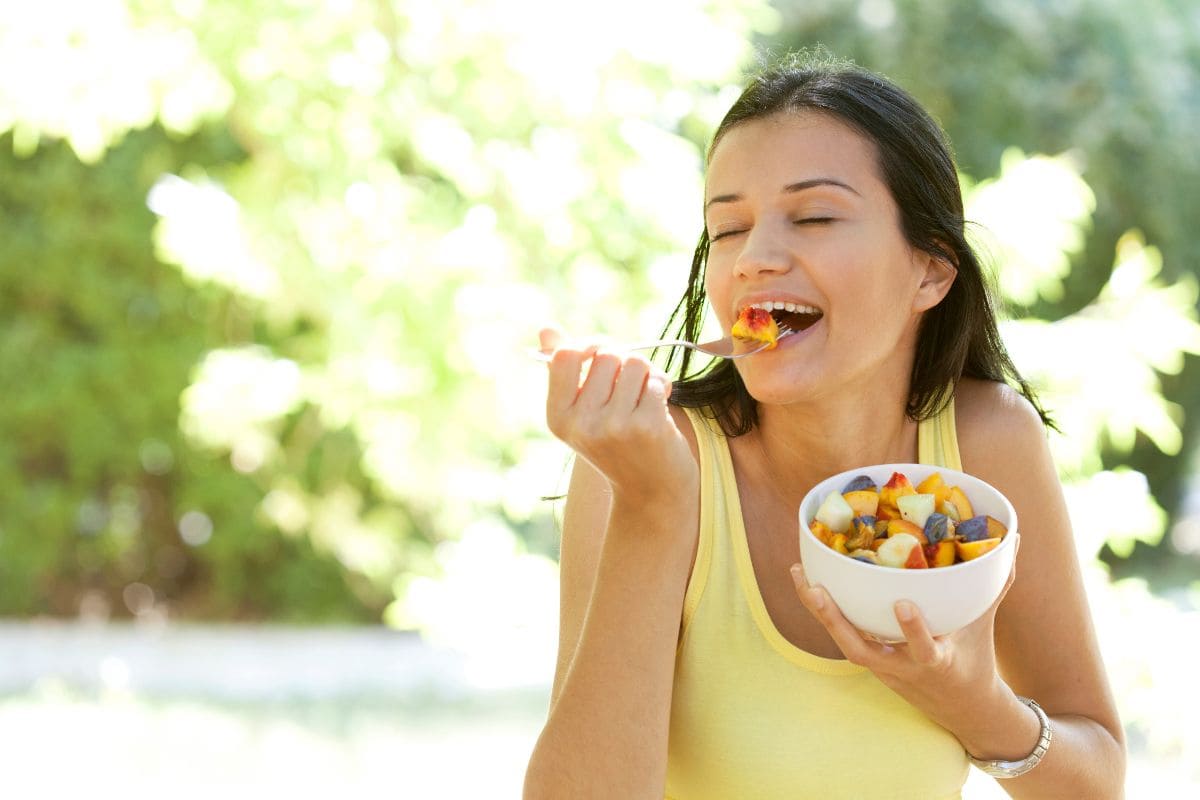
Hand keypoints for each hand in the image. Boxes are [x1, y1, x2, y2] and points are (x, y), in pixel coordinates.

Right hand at [539, 327, 696, 501]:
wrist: (651, 491)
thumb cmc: (616, 443)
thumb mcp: (583, 411)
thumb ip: (565, 370)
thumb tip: (546, 329)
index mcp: (558, 417)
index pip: (565, 355)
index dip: (589, 346)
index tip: (603, 357)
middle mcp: (581, 423)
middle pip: (606, 353)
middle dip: (624, 361)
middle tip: (630, 386)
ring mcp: (614, 426)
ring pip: (635, 362)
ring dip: (646, 374)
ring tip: (645, 397)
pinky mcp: (647, 427)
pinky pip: (656, 379)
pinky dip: (662, 386)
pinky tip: (659, 407)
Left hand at [789, 534, 1021, 736]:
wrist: (964, 710)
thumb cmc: (975, 659)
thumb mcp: (985, 624)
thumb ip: (995, 583)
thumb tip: (1012, 540)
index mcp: (938, 662)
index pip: (925, 649)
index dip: (913, 630)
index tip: (903, 604)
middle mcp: (903, 668)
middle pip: (862, 651)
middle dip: (836, 622)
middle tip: (814, 588)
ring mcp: (883, 669)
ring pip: (844, 644)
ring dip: (819, 613)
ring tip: (800, 575)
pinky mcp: (871, 664)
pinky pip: (843, 637)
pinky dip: (825, 613)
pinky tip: (808, 582)